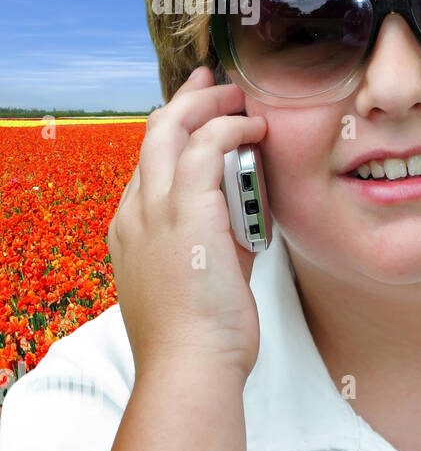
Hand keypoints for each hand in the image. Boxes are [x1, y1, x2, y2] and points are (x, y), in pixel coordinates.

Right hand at [106, 65, 268, 381]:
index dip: (178, 131)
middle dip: (188, 100)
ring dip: (211, 105)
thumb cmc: (205, 336)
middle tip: (218, 83)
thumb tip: (246, 220)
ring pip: (172, 128)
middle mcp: (135, 213)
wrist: (191, 367)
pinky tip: (255, 128)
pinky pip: (204, 147)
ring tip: (244, 99)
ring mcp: (155, 211)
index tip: (204, 111)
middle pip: (154, 133)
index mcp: (134, 229)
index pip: (151, 163)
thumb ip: (219, 241)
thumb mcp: (208, 277)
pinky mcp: (184, 212)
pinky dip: (230, 128)